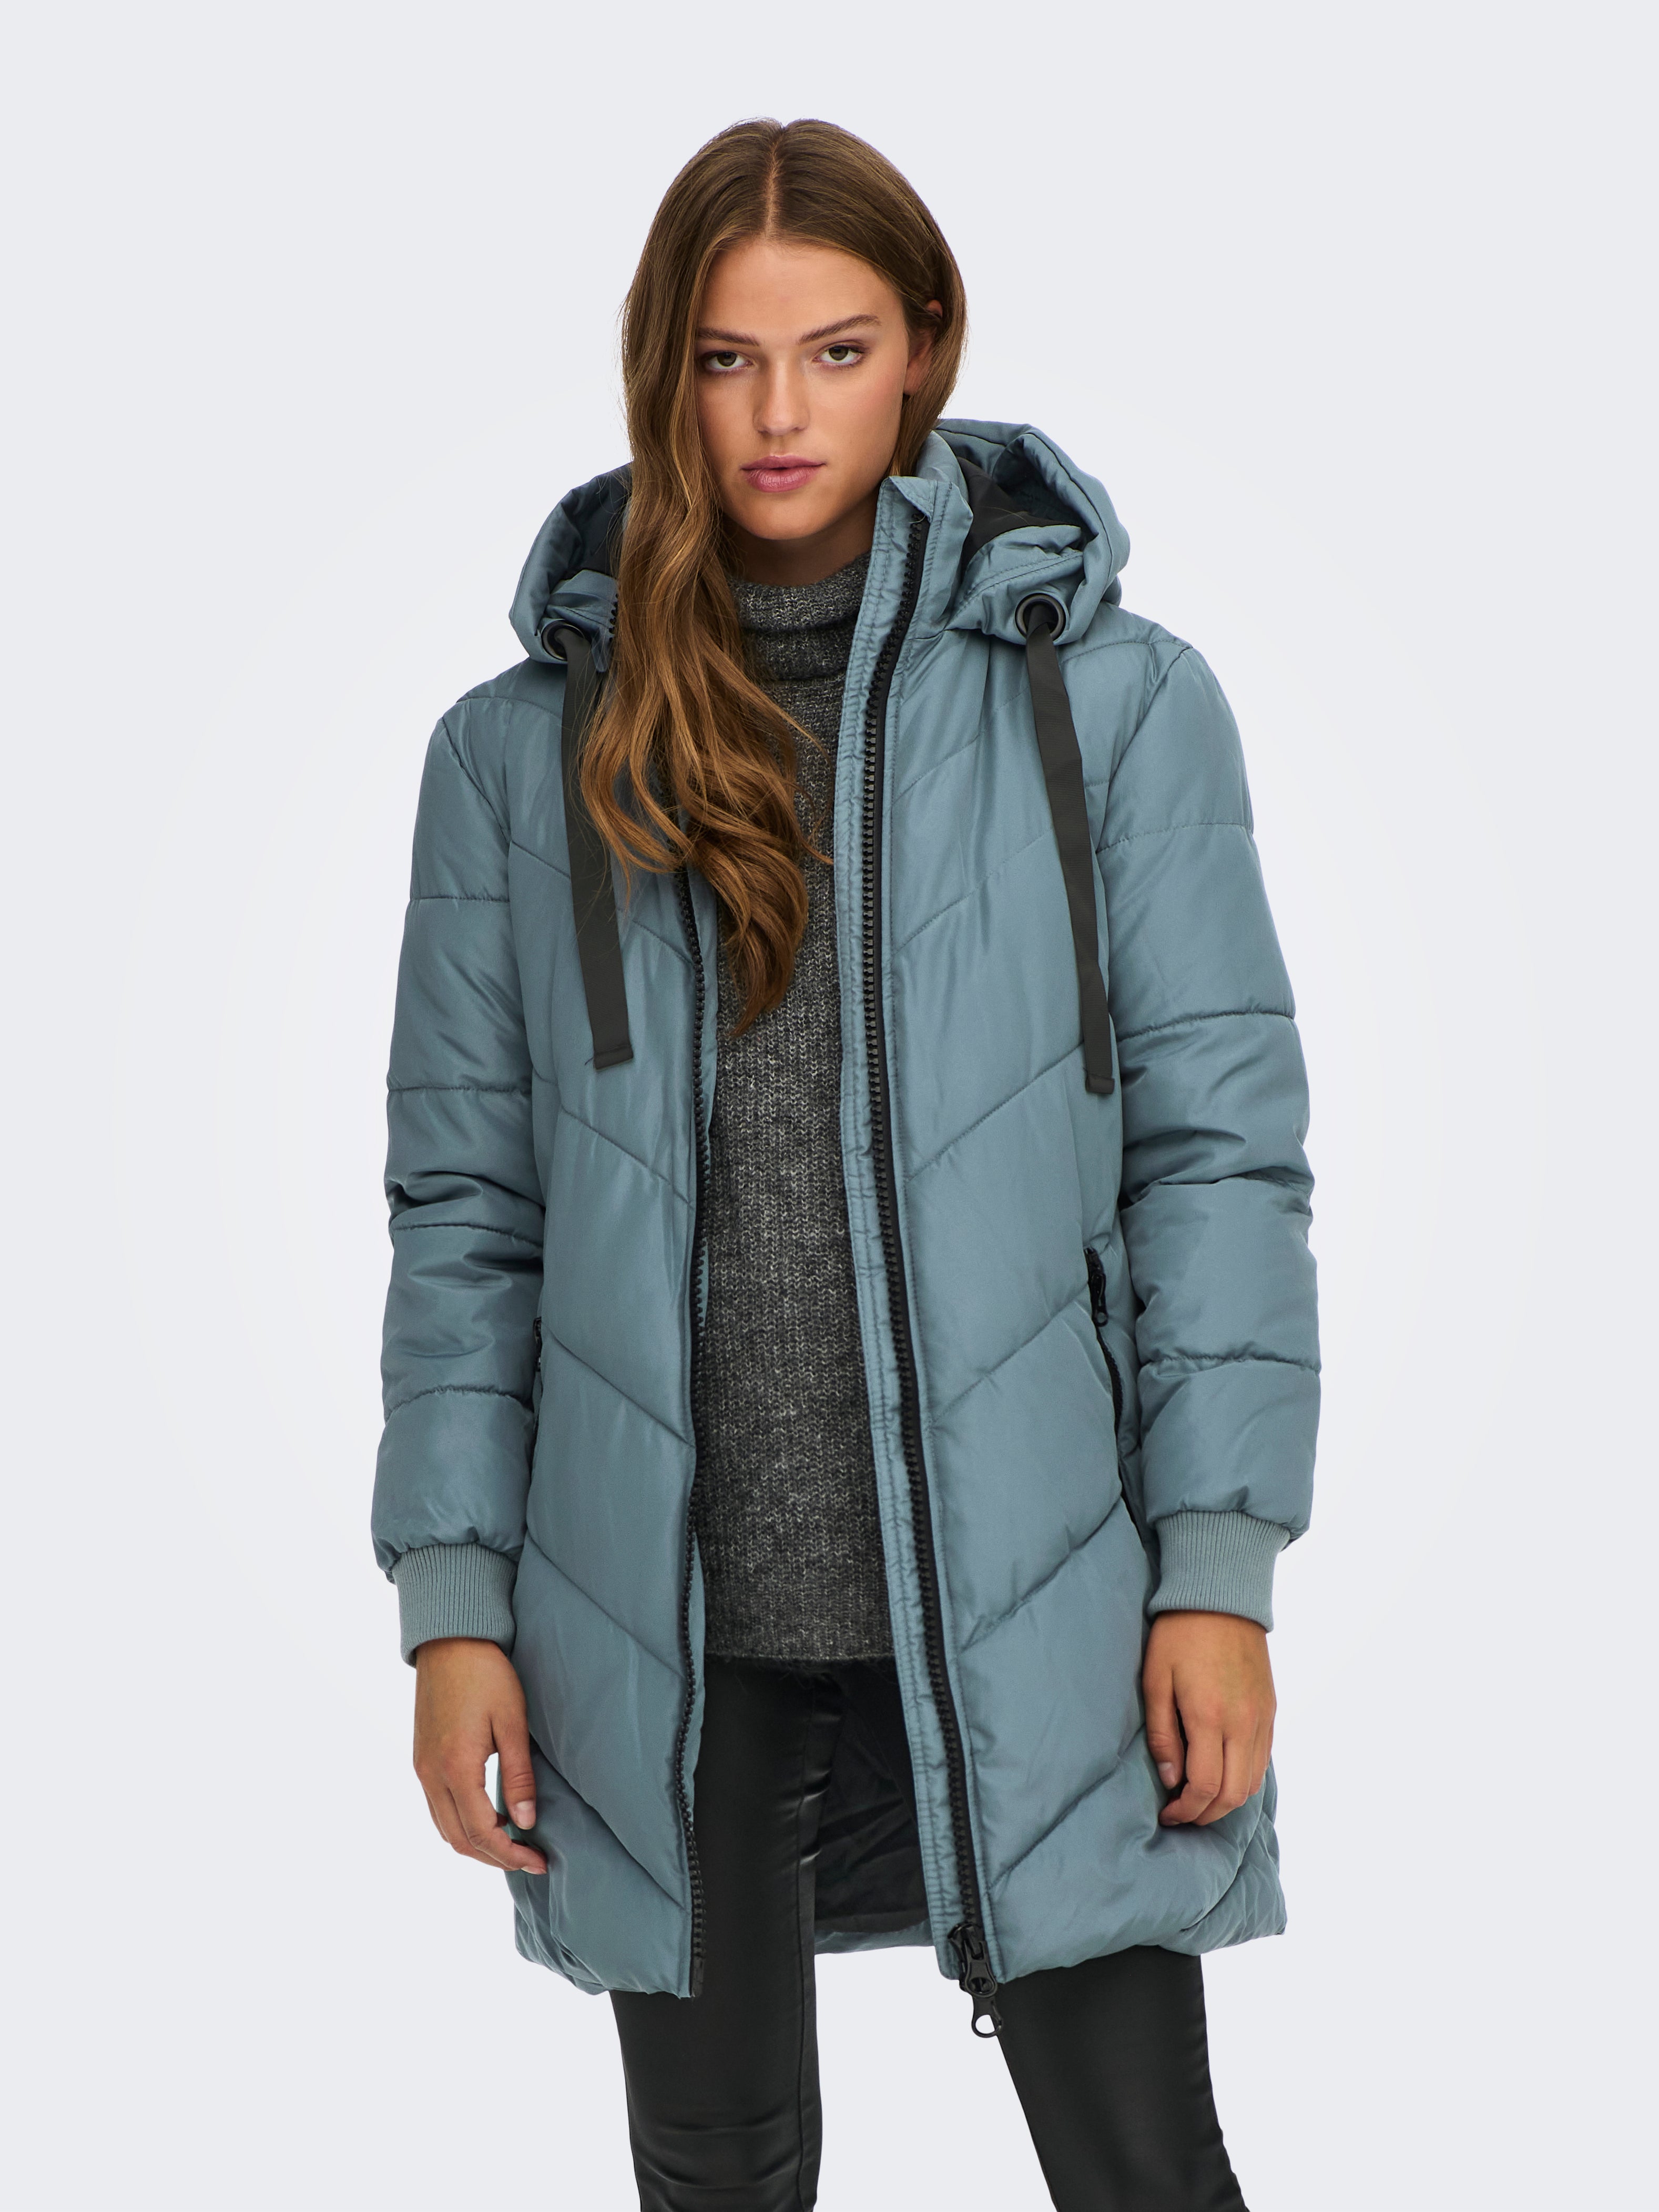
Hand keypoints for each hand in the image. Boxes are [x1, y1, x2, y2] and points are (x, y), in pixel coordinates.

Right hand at [412, 1637, 547, 1873]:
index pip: (481, 1832)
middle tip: (530, 1859)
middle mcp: (432, 1775)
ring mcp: (422, 1769)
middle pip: (460, 1840)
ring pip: (445, 1829)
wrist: (449, 1642)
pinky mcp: (421, 1760)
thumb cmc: (486, 1674)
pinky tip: (487, 1820)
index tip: (539, 1861)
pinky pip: (437, 1809)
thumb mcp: (512, 1722)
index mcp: (456, 1767)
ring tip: (512, 1845)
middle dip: (495, 1858)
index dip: (511, 1854)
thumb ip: (518, 1776)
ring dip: (476, 1845)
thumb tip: (526, 1821)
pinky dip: (461, 1826)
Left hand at [1143, 1611, 1275, 1827]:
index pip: (1204, 1786)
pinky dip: (1244, 1778)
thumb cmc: (1179, 1635)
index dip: (1185, 1810)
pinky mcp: (1271, 1709)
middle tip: (1183, 1814)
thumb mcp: (1155, 1680)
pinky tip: (1223, 1773)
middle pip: (1232, 1794)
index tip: (1168, 1814)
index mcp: (1210, 1716)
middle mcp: (1243, 1723)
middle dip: (1206, 1814)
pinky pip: (1263, 1759)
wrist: (1221, 1596)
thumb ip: (1163, 1735)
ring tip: (1201, 1798)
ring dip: (1228, 1800)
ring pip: (1252, 1782)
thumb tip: (1171, 1779)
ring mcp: (1262, 1717)